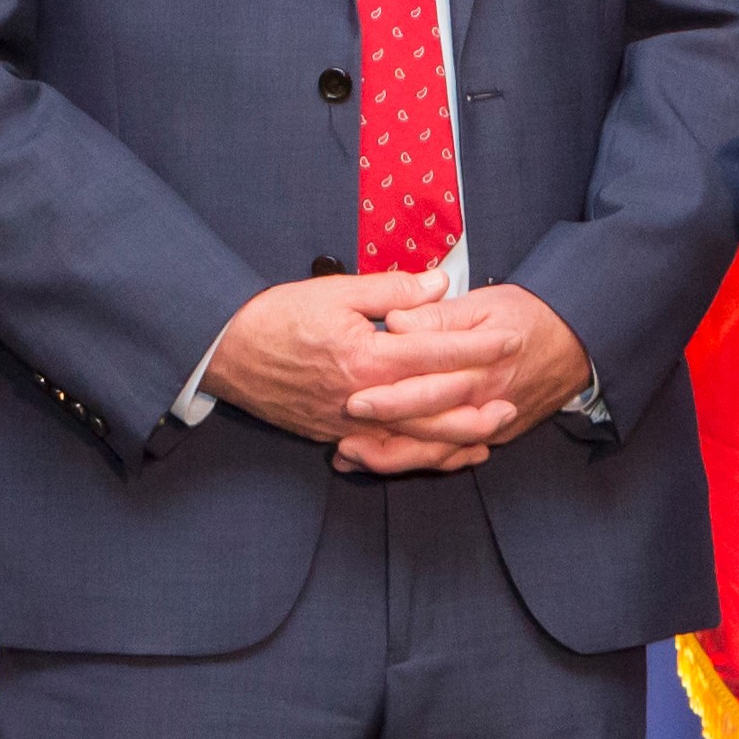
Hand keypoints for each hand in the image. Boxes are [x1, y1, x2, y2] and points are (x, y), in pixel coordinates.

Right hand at [204, 271, 518, 464]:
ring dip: (455, 439)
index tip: (509, 339)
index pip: (437, 354)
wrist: (224, 351)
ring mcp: (347, 422)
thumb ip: (393, 290)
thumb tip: (439, 285)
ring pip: (412, 438)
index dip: (478, 347)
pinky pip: (383, 451)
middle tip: (514, 398)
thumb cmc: (276, 317)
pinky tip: (439, 453)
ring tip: (490, 435)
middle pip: (434, 407)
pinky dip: (416, 453)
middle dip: (478, 402)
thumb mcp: (336, 291)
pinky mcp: (333, 434)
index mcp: (367, 357)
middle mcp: (362, 397)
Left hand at [345, 284, 587, 470]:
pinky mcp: (494, 438)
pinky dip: (417, 463)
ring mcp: (490, 426)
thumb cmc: (529, 316)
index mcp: (479, 368)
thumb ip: (439, 316)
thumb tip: (397, 322)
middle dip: (380, 437)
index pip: (428, 388)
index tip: (352, 398)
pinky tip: (382, 461)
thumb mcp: (485, 303)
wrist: (579, 342)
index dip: (389, 397)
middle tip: (340, 440)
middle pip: (427, 430)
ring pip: (436, 454)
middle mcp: (484, 404)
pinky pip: (451, 458)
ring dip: (391, 459)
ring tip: (349, 457)